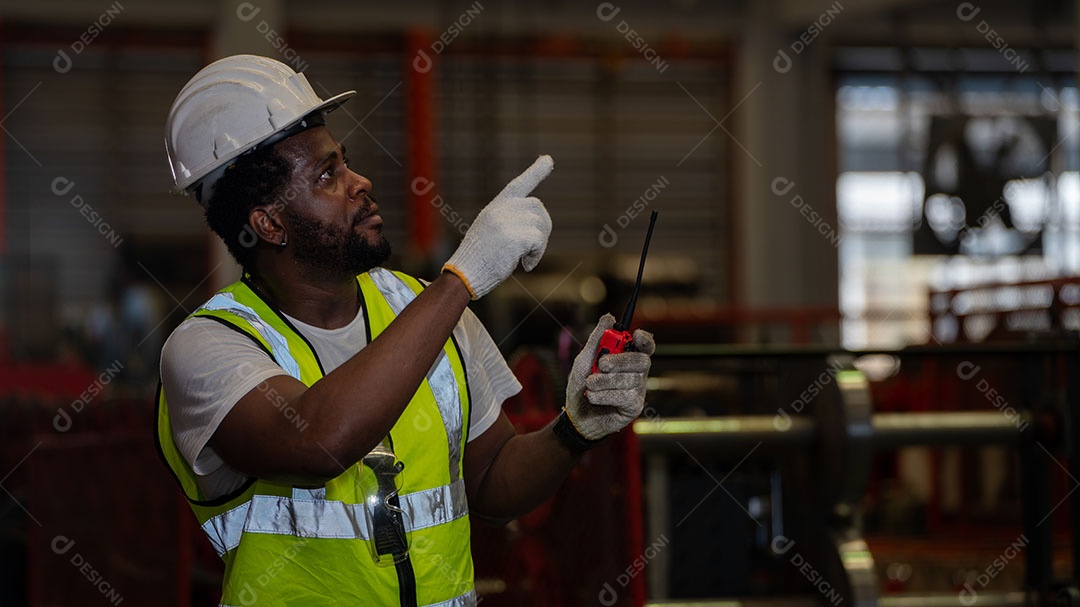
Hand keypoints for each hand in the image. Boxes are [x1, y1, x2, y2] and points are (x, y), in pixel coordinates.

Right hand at [442, 155, 552, 298]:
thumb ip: (510, 218)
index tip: (548, 159)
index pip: (519, 184)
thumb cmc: (478, 258)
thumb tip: (537, 218)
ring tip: (525, 258)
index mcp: (496, 206)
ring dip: (539, 245)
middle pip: (538, 208)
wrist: (465, 274)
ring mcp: (508, 221)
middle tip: (533, 248)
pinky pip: (539, 241)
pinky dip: (537, 255)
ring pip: (541, 226)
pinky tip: (525, 265)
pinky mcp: (515, 237)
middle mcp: (502, 209)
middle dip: (542, 227)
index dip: (536, 171)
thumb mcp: (491, 229)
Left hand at [563, 314, 654, 442]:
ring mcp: (637, 390)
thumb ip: (596, 339)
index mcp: (628, 359)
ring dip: (603, 381)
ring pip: (629, 380)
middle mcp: (637, 373)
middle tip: (601, 364)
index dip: (645, 340)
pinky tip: (593, 398)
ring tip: (590, 385)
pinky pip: (624, 396)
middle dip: (620, 361)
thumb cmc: (581, 387)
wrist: (575, 415)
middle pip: (641, 360)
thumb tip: (609, 316)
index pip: (646, 346)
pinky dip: (603, 395)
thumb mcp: (584, 359)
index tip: (636, 335)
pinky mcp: (634, 407)